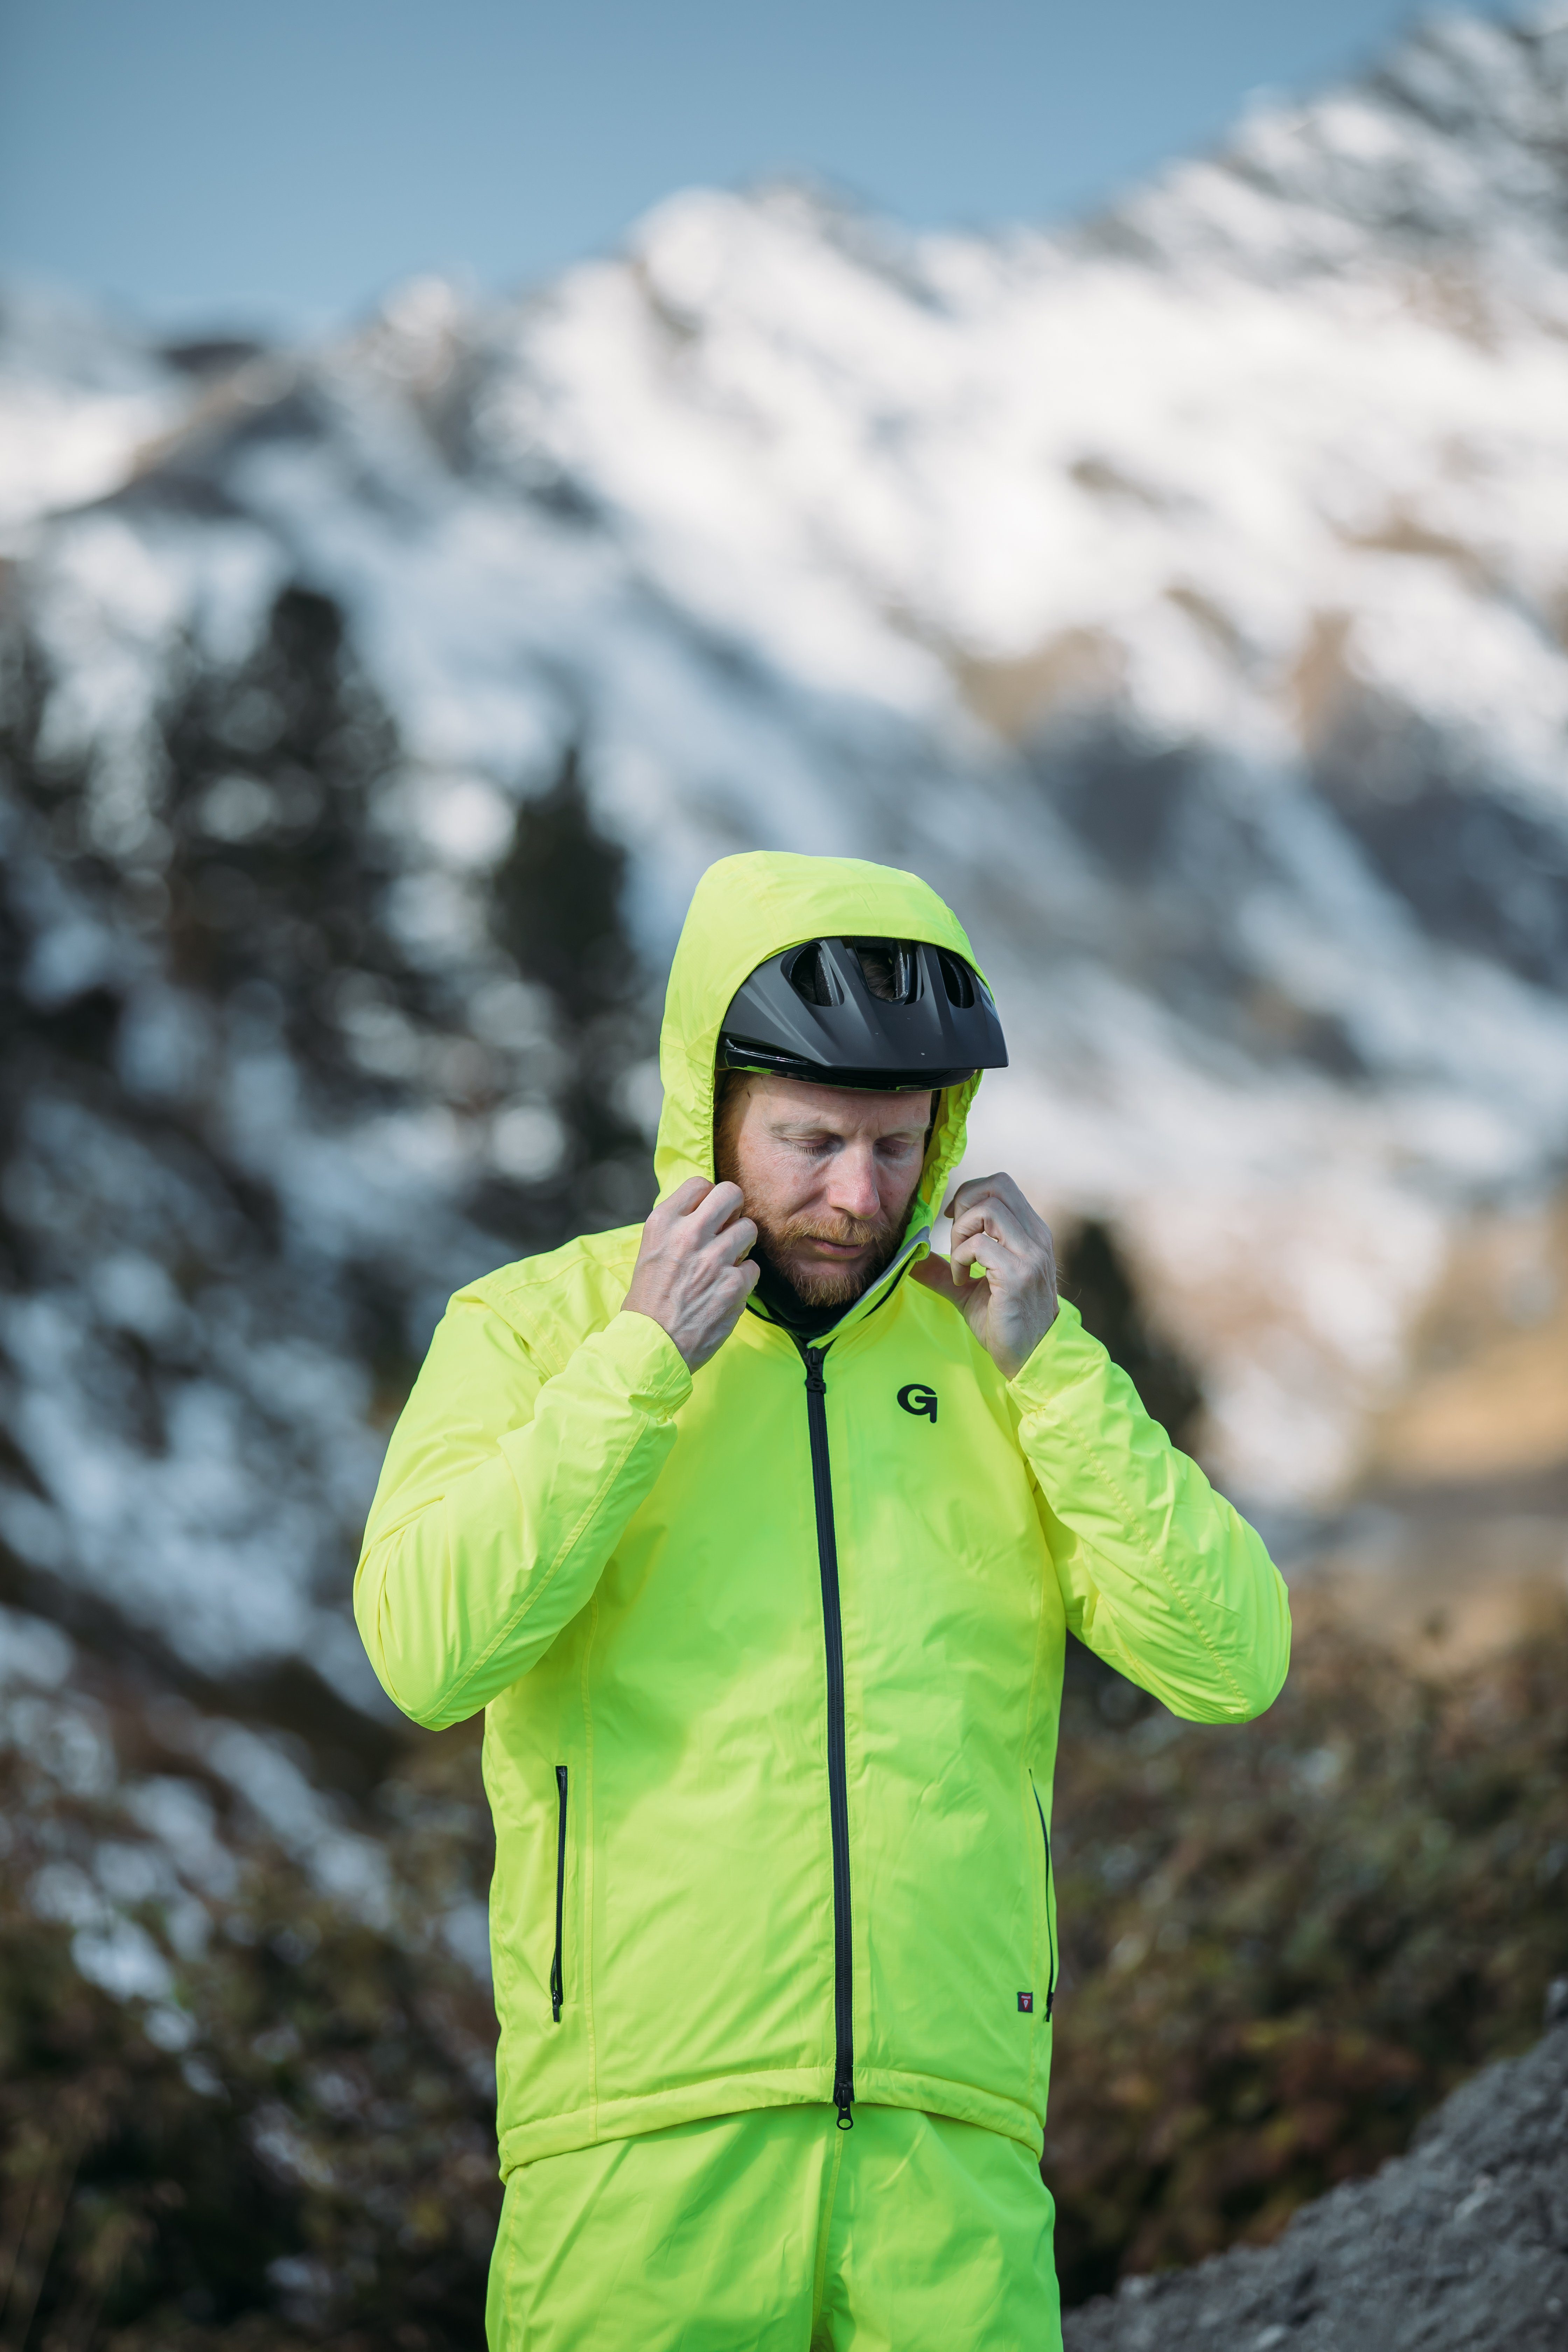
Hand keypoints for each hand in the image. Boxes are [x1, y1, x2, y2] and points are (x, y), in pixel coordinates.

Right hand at [621, 1177, 758, 1371]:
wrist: (651, 1346)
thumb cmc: (648, 1302)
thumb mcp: (650, 1252)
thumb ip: (676, 1229)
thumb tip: (706, 1213)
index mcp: (663, 1223)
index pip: (700, 1184)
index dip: (708, 1198)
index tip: (707, 1215)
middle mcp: (689, 1235)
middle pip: (731, 1194)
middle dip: (734, 1210)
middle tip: (728, 1228)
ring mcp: (714, 1259)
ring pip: (749, 1229)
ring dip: (742, 1245)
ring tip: (727, 1262)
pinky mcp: (734, 1285)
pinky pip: (753, 1267)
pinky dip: (744, 1278)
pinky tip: (726, 1289)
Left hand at [911, 1172, 1057, 1379]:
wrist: (1030, 1358)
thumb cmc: (1004, 1323)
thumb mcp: (970, 1290)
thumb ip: (944, 1267)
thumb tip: (912, 1254)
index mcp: (1031, 1233)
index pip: (1001, 1185)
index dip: (970, 1193)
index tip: (954, 1221)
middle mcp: (1035, 1237)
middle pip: (995, 1186)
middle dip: (963, 1205)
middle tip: (955, 1239)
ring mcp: (1030, 1255)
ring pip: (987, 1210)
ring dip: (961, 1233)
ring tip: (959, 1264)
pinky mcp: (1018, 1275)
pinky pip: (980, 1246)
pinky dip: (960, 1259)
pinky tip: (961, 1281)